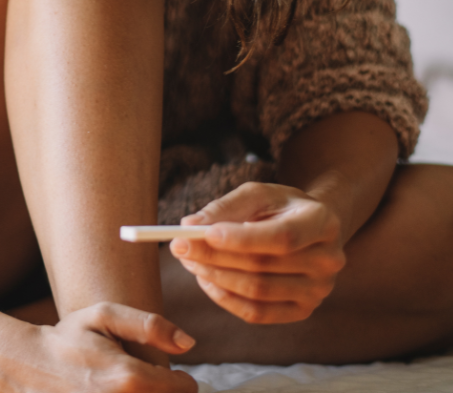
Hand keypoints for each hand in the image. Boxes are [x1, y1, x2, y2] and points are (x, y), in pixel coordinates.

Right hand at [0, 303, 196, 392]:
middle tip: (150, 382)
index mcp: (129, 378)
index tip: (169, 372)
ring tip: (132, 387)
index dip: (180, 378)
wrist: (31, 367)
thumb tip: (188, 343)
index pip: (184, 388)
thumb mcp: (104, 316)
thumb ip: (150, 326)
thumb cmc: (70, 338)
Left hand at [170, 182, 346, 323]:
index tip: (201, 233)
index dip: (241, 239)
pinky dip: (225, 298)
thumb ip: (224, 208)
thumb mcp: (256, 194)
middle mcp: (328, 260)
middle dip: (214, 257)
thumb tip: (188, 225)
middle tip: (179, 246)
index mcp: (322, 222)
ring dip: (214, 277)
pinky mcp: (302, 310)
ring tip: (188, 260)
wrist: (308, 227)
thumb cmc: (278, 206)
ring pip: (257, 292)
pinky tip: (206, 280)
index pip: (282, 238)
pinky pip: (257, 313)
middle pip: (264, 266)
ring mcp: (318, 290)